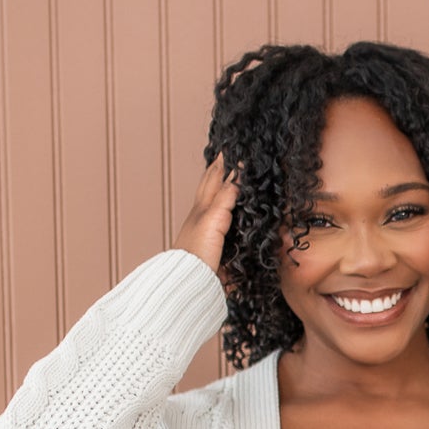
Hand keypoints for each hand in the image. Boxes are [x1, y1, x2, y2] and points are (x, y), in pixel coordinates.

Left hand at [174, 156, 238, 273]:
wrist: (190, 279)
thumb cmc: (198, 252)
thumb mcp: (213, 221)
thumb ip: (225, 199)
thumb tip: (237, 176)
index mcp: (203, 206)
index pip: (217, 178)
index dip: (225, 164)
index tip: (232, 149)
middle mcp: (203, 214)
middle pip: (211, 185)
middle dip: (219, 170)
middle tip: (227, 156)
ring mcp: (207, 228)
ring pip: (214, 199)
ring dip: (221, 186)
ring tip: (227, 177)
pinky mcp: (214, 243)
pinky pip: (222, 217)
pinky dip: (226, 207)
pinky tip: (229, 210)